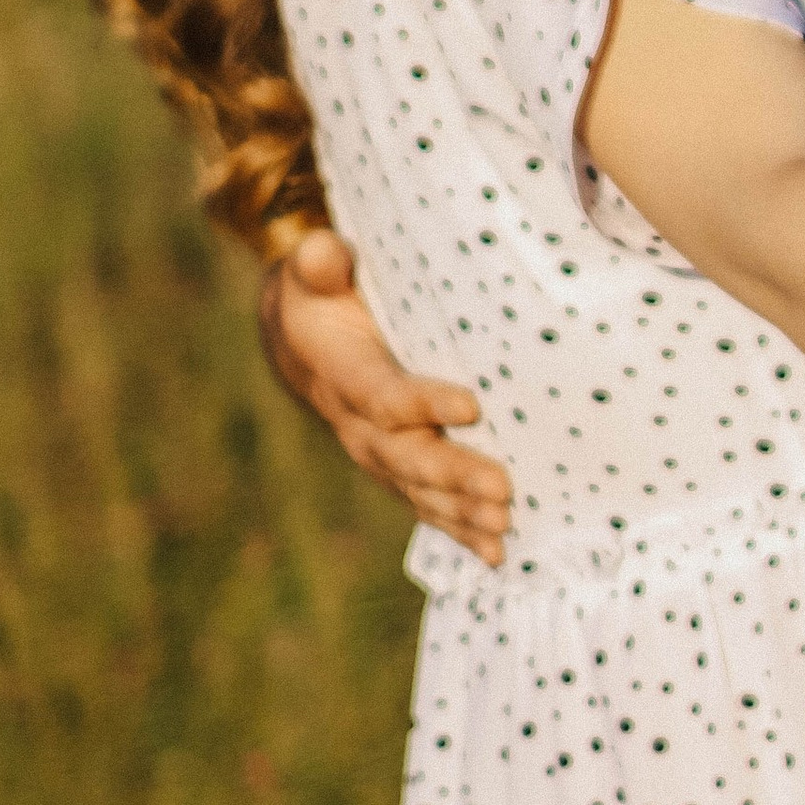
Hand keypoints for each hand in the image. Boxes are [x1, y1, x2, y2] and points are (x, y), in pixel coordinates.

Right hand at [258, 229, 512, 563]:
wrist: (299, 342)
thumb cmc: (320, 297)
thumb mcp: (313, 274)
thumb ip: (321, 264)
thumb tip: (324, 250)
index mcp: (343, 375)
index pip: (384, 396)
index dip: (424, 403)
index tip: (472, 405)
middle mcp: (358, 426)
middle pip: (409, 456)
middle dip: (456, 475)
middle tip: (503, 490)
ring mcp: (378, 455)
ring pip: (421, 491)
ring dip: (463, 512)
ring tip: (506, 527)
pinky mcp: (396, 470)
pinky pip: (427, 506)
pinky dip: (461, 531)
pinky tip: (498, 554)